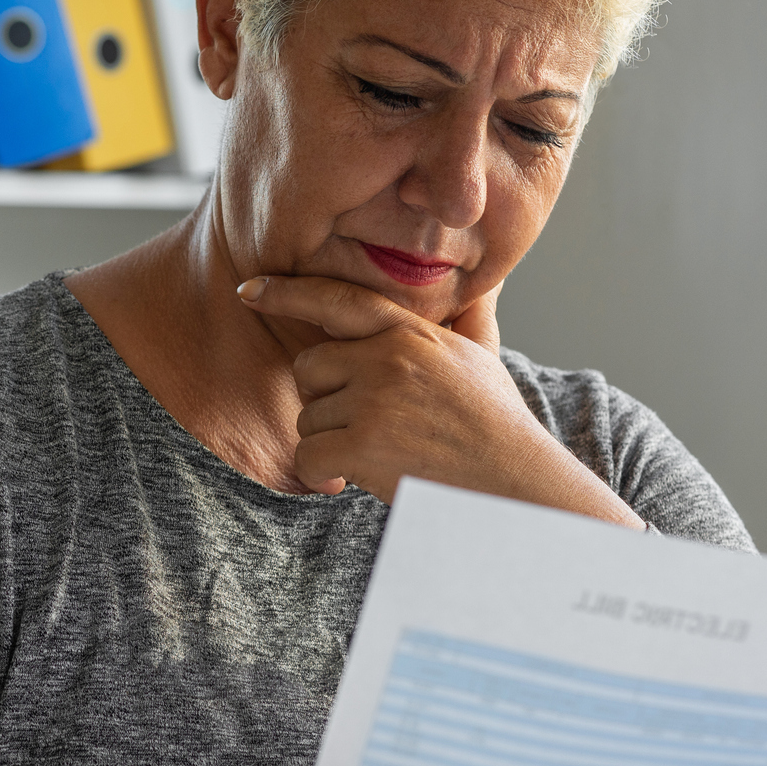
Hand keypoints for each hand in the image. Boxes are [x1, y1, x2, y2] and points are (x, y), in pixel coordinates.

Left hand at [237, 275, 643, 526]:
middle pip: (310, 368)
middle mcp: (390, 357)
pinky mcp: (364, 444)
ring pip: (308, 417)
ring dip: (332, 443)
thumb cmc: (498, 427)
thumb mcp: (482, 358)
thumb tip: (487, 282)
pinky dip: (322, 476)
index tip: (250, 289)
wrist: (517, 483)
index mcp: (412, 333)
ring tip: (381, 454)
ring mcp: (375, 399)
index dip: (289, 292)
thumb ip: (469, 318)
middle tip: (366, 428)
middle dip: (325, 401)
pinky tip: (354, 480)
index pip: (339, 301)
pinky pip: (308, 456)